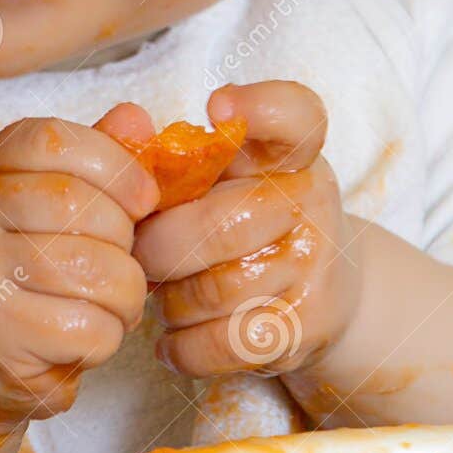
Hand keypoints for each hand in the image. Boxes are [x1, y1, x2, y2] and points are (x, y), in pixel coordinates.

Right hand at [0, 113, 157, 422]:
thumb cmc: (22, 271)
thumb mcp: (49, 203)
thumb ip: (94, 158)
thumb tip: (137, 120)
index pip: (55, 141)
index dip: (116, 165)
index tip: (143, 199)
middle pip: (78, 205)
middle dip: (124, 240)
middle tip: (121, 262)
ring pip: (93, 271)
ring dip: (125, 294)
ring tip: (112, 302)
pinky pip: (88, 327)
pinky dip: (108, 336)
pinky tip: (89, 336)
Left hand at [133, 82, 360, 379]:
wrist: (326, 293)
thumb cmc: (247, 221)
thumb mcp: (223, 177)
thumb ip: (169, 150)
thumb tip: (126, 122)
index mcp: (289, 154)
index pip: (296, 116)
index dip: (260, 107)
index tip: (218, 106)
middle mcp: (309, 203)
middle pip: (218, 225)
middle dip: (158, 249)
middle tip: (140, 256)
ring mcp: (314, 267)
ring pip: (212, 293)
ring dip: (169, 302)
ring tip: (164, 297)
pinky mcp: (306, 328)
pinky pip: (223, 344)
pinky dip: (183, 347)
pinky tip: (174, 338)